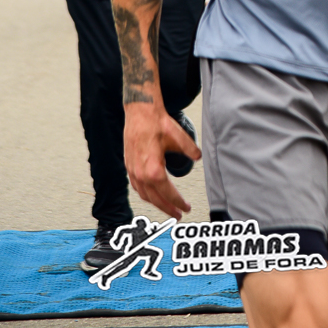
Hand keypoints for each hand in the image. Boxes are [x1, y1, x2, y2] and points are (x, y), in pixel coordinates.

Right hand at [124, 102, 200, 219]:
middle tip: (178, 215)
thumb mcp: (178, 135)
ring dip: (156, 204)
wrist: (139, 112)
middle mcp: (141, 174)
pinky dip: (146, 194)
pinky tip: (152, 194)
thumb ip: (190, 149)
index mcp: (154, 169)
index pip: (168, 194)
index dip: (178, 203)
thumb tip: (198, 157)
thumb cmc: (156, 122)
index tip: (186, 208)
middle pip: (155, 199)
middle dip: (168, 209)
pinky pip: (137, 187)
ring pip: (144, 195)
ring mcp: (133, 171)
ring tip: (167, 207)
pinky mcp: (129, 166)